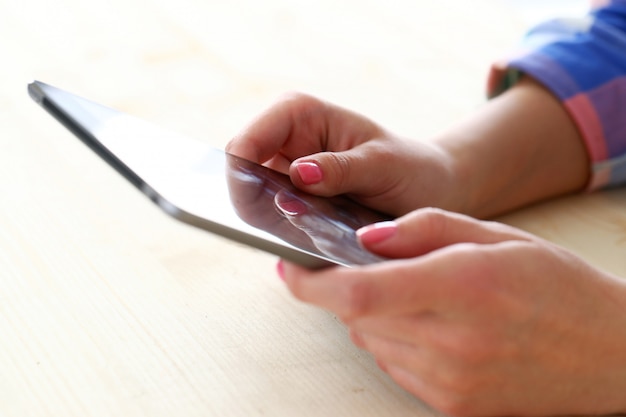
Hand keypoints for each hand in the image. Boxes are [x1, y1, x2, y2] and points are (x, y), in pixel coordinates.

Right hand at [227, 77, 588, 218]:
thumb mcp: (383, 164)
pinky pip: (272, 221)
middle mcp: (285, 141)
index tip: (266, 206)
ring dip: (274, 222)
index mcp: (298, 114)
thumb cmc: (411, 168)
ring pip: (254, 203)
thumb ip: (341, 169)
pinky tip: (314, 239)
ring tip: (315, 230)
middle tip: (295, 224)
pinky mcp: (293, 202)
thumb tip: (299, 173)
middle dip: (259, 203)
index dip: (243, 174)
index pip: (247, 142)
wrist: (430, 191)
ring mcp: (286, 174)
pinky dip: (287, 233)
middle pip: (242, 175)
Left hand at [278, 208, 625, 415]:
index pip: (360, 291)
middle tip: (364, 268)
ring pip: (372, 342)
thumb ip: (426, 229)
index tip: (289, 268)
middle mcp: (453, 341)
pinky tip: (429, 325)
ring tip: (413, 295)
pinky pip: (396, 367)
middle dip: (344, 290)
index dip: (312, 282)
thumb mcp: (498, 236)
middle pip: (358, 317)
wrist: (607, 355)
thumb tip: (367, 238)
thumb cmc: (559, 286)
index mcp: (463, 286)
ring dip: (372, 315)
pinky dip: (394, 341)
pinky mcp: (454, 406)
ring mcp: (452, 382)